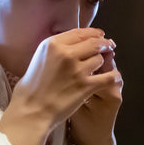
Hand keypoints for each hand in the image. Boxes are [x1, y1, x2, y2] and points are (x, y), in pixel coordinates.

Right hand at [0, 28, 116, 144]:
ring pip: (100, 59)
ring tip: (98, 70)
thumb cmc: (30, 89)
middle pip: (94, 43)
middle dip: (103, 44)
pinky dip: (113, 77)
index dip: (93, 33)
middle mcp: (66, 54)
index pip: (79, 33)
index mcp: (52, 45)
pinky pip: (108, 77)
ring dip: (101, 64)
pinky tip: (113, 78)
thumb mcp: (39, 59)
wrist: (31, 111)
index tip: (100, 35)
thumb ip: (55, 50)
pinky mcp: (86, 85)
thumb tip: (72, 44)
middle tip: (109, 46)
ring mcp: (77, 69)